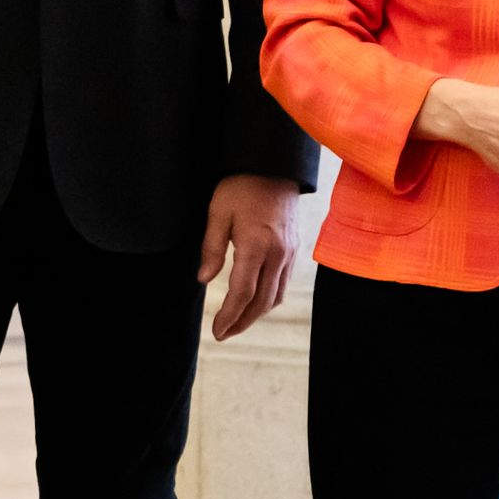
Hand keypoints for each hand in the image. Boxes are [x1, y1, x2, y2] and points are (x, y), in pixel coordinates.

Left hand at [195, 173, 302, 339]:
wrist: (274, 164)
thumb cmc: (242, 186)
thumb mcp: (218, 212)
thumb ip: (211, 248)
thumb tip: (204, 280)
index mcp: (256, 246)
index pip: (243, 293)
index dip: (229, 316)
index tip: (217, 331)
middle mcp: (277, 254)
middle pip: (262, 302)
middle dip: (242, 322)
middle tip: (224, 333)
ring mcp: (289, 253)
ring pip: (277, 296)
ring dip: (257, 313)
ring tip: (238, 321)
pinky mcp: (294, 249)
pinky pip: (284, 283)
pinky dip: (269, 298)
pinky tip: (255, 300)